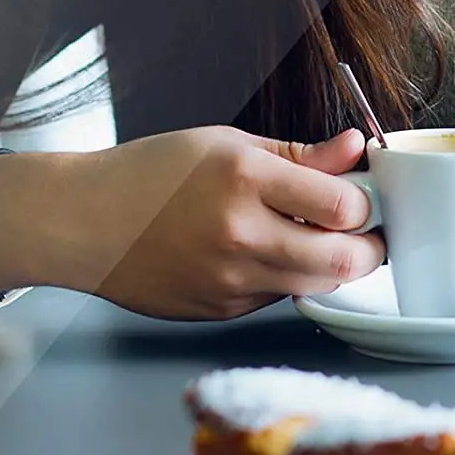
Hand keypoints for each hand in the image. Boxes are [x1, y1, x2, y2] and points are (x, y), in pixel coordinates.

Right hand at [0, 124, 385, 320]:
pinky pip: (277, 296)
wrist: (84, 223)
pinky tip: (270, 255)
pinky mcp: (221, 310)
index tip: (361, 195)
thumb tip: (354, 148)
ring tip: (325, 240)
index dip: (363, 203)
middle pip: (344, 261)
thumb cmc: (152, 173)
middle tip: (369, 233)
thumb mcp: (229, 144)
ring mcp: (230, 280)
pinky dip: (288, 279)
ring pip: (316, 286)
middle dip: (370, 249)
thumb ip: (299, 154)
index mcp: (244, 179)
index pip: (342, 207)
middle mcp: (241, 234)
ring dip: (334, 268)